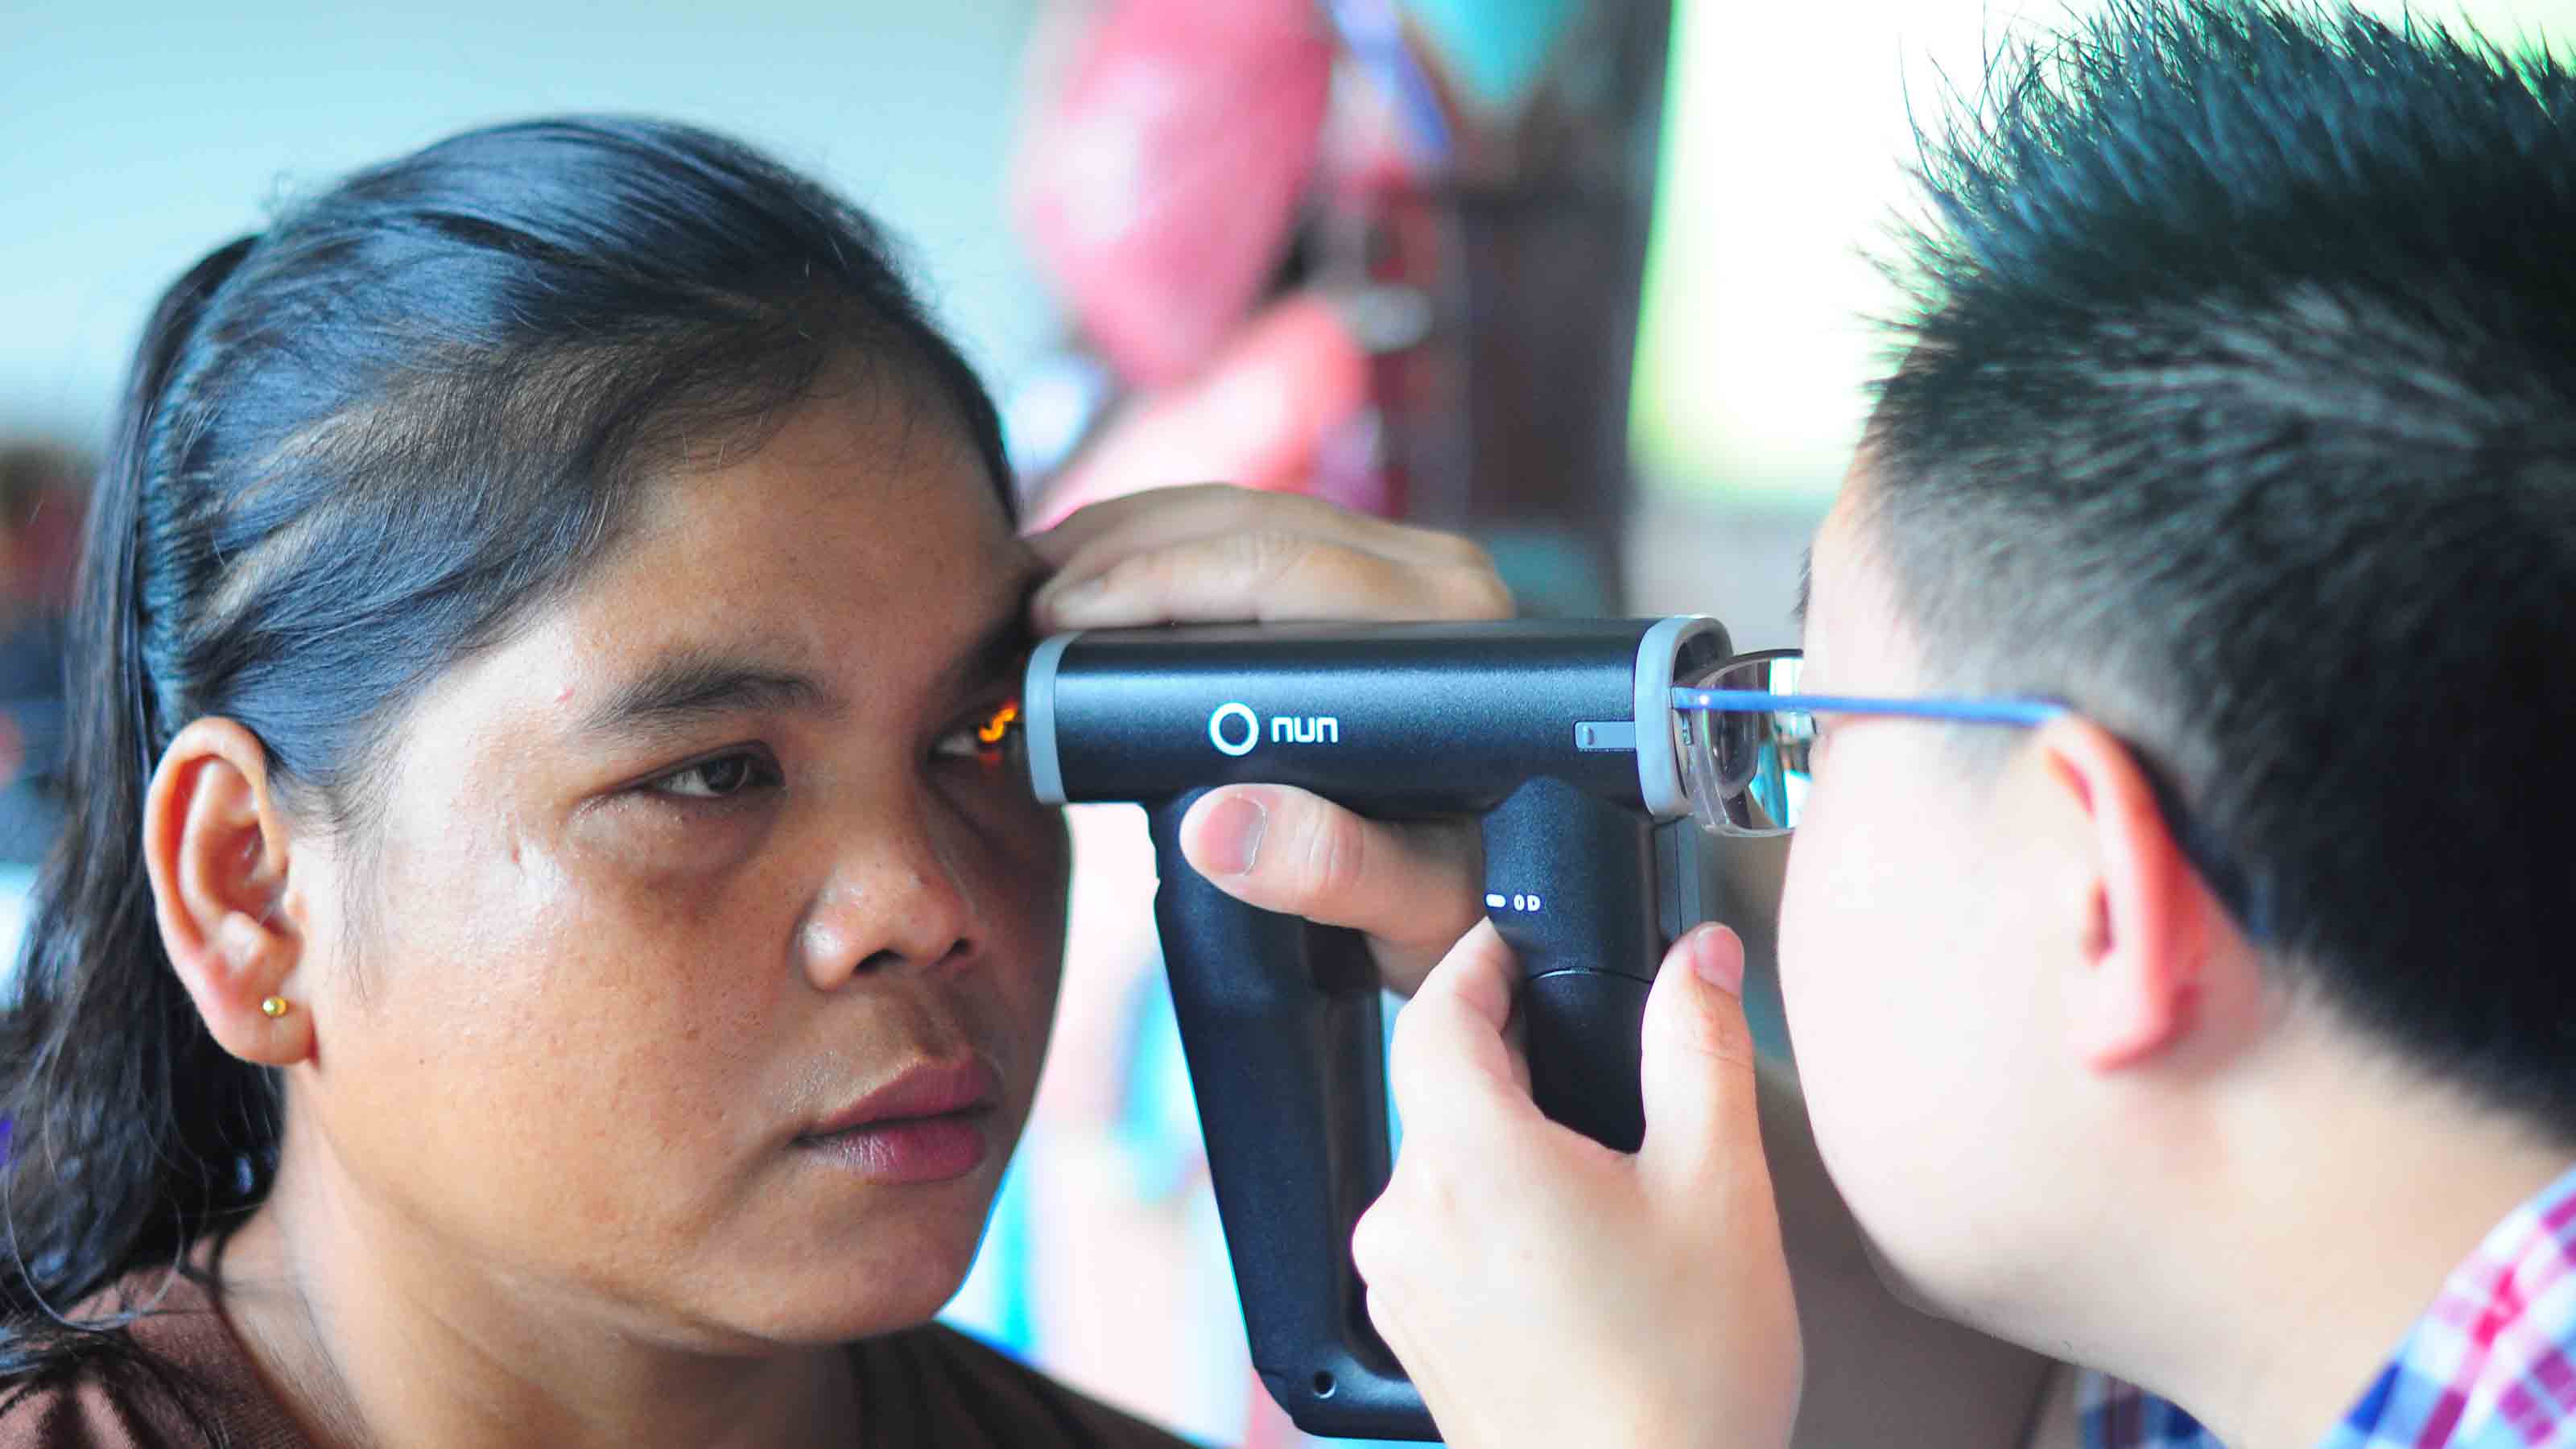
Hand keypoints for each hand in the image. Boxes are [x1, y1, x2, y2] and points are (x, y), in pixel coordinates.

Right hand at [1027, 485, 1511, 993]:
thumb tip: (1217, 826)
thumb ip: (1335, 869)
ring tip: (1028, 582)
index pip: (1276, 563)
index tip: (1054, 618)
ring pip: (1244, 516)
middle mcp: (1438, 577)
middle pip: (1249, 521)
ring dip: (1128, 539)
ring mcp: (1410, 572)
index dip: (1151, 580)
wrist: (1527, 903)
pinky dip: (1165, 552)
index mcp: (1448, 630)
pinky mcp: (1379, 586)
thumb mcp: (1419, 908)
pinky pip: (1255, 540)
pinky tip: (1092, 581)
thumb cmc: (1478, 911)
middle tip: (1012, 596)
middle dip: (1117, 547)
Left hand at [1351, 922, 1802, 1448]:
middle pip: (1440, 1092)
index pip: (1435, 1014)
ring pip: (1442, 1167)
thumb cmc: (1686, 1379)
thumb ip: (1700, 1046)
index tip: (1520, 948)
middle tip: (1597, 1060)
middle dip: (1512, 1062)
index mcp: (1468, 1163)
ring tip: (1605, 1174)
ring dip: (1505, 1145)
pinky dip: (1494, 1216)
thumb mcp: (1719, 1186)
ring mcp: (1401, 1287)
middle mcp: (1407, 1221)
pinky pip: (1440, 1236)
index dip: (1478, 963)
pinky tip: (1576, 1253)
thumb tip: (1696, 957)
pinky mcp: (1415, 1337)